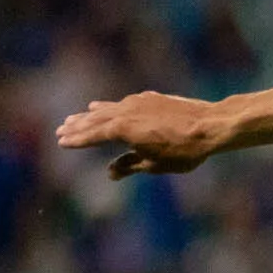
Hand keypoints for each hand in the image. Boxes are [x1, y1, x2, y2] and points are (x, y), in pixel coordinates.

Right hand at [56, 92, 228, 179]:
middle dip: (78, 126)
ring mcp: (137, 102)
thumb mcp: (155, 164)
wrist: (210, 125)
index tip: (61, 142)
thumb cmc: (185, 150)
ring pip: (108, 109)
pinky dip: (111, 107)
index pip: (92, 135)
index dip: (76, 140)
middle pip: (95, 119)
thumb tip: (110, 173)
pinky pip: (123, 103)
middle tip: (61, 129)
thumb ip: (130, 166)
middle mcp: (124, 112)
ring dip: (91, 114)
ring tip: (76, 118)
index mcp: (121, 129)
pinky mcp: (150, 98)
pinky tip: (106, 108)